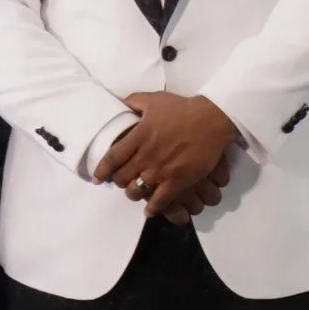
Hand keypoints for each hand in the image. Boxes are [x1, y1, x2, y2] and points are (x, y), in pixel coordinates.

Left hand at [94, 94, 238, 218]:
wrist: (211, 119)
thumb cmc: (182, 109)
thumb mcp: (154, 99)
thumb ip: (134, 101)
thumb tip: (121, 104)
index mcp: (138, 137)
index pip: (112, 158)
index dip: (102, 170)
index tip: (98, 178)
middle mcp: (146, 156)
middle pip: (122, 177)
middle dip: (119, 181)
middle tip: (122, 181)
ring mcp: (161, 170)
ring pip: (137, 191)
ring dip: (133, 193)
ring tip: (136, 192)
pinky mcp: (177, 180)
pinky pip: (159, 200)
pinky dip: (152, 208)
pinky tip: (150, 210)